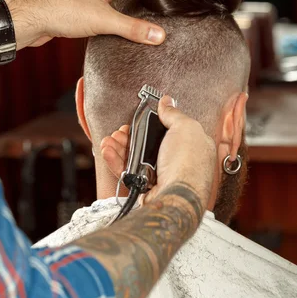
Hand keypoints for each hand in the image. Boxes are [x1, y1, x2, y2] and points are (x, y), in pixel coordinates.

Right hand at [100, 95, 215, 207]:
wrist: (177, 196)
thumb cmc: (187, 163)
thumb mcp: (185, 128)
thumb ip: (174, 114)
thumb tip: (166, 101)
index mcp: (189, 146)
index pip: (166, 131)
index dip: (150, 124)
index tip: (138, 120)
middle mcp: (175, 161)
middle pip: (146, 144)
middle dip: (129, 136)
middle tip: (121, 131)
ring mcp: (160, 174)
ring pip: (134, 158)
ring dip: (118, 147)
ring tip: (109, 141)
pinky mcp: (145, 187)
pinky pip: (127, 172)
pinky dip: (115, 161)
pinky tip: (107, 151)